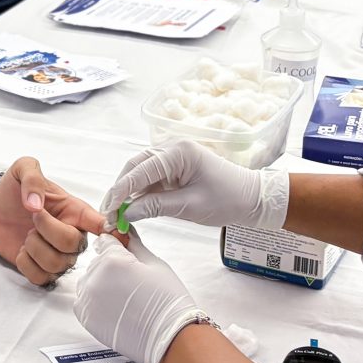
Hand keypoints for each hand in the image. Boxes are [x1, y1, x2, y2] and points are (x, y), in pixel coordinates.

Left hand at [0, 156, 105, 285]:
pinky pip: (41, 278)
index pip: (102, 223)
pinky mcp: (42, 270)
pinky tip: (23, 250)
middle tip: (33, 217)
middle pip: (74, 244)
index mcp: (75, 212)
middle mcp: (72, 235)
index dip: (114, 232)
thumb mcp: (22, 169)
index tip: (122, 238)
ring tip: (27, 234)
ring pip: (57, 264)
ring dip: (34, 247)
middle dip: (47, 229)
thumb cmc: (14, 190)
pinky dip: (26, 264)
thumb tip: (35, 204)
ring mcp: (59, 255)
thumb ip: (32, 178)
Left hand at [72, 225, 208, 362]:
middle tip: (132, 282)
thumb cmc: (167, 303)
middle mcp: (95, 278)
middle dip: (111, 267)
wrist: (168, 338)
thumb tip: (126, 233)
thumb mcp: (155, 264)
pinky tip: (115, 307)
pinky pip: (84, 301)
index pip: (105, 241)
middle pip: (97, 262)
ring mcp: (88, 299)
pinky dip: (95, 302)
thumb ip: (134, 245)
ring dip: (101, 284)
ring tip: (125, 297)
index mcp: (112, 260)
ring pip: (89, 281)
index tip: (126, 256)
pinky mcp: (86, 318)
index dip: (117, 247)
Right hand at [101, 139, 286, 229]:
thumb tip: (127, 212)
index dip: (122, 190)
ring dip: (128, 192)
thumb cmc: (228, 200)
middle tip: (109, 213)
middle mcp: (173, 148)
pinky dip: (140, 193)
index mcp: (179, 152)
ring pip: (140, 172)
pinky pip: (151, 179)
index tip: (110, 209)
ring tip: (117, 213)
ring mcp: (173, 157)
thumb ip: (156, 207)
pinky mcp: (175, 168)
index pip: (141, 169)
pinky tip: (132, 208)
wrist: (253, 199)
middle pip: (136, 166)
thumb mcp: (190, 206)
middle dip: (120, 190)